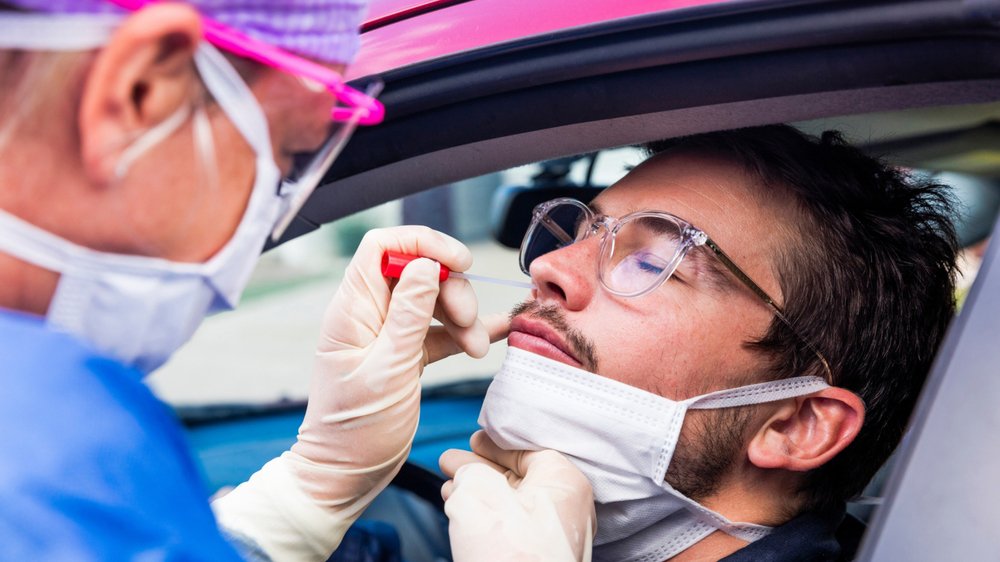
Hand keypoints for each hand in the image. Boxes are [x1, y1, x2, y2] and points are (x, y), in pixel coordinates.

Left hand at [213, 226, 507, 560]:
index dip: (423, 243)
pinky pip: (439, 329)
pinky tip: (492, 335)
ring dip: (463, 317)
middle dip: (453, 291)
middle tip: (470, 323)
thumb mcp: (389, 370)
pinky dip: (465, 332)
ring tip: (477, 349)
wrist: (346, 475)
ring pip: (434, 299)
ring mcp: (387, 333)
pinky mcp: (404, 353)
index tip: (459, 262)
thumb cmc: (356, 431)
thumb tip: (426, 264)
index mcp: (352, 309)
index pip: (383, 246)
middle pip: (418, 271)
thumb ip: (409, 315)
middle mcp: (368, 314)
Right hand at [440, 431, 595, 561]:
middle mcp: (565, 508)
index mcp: (563, 482)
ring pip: (512, 503)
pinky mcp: (540, 558)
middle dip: (481, 470)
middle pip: (519, 477)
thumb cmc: (510, 556)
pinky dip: (486, 517)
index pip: (528, 450)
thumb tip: (465, 471)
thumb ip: (470, 473)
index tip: (474, 440)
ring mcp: (553, 536)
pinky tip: (461, 513)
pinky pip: (512, 527)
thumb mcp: (478, 496)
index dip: (496, 444)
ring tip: (450, 486)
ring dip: (478, 493)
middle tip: (452, 462)